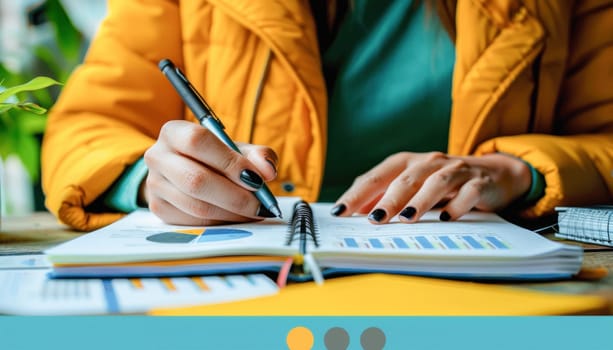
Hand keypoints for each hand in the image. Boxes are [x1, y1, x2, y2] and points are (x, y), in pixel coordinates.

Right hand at [141, 120, 277, 224]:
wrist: (186, 172)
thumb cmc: (215, 157)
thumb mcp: (236, 149)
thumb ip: (257, 155)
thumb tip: (267, 171)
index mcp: (174, 132)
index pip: (197, 141)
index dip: (229, 161)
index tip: (256, 179)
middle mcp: (158, 156)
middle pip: (196, 180)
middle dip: (234, 196)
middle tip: (259, 205)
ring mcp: (155, 185)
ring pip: (197, 206)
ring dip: (231, 213)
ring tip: (253, 213)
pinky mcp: (159, 209)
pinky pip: (194, 222)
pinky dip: (221, 223)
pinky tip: (236, 218)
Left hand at [331, 152, 531, 223]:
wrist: (494, 175)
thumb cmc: (442, 183)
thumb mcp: (412, 186)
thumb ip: (384, 195)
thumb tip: (355, 213)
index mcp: (407, 163)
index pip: (377, 176)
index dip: (358, 194)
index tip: (340, 212)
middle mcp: (430, 162)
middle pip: (406, 179)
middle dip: (389, 199)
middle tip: (375, 219)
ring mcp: (456, 171)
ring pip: (437, 182)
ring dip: (421, 200)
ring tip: (407, 218)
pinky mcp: (479, 182)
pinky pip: (469, 192)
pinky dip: (457, 204)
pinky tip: (446, 218)